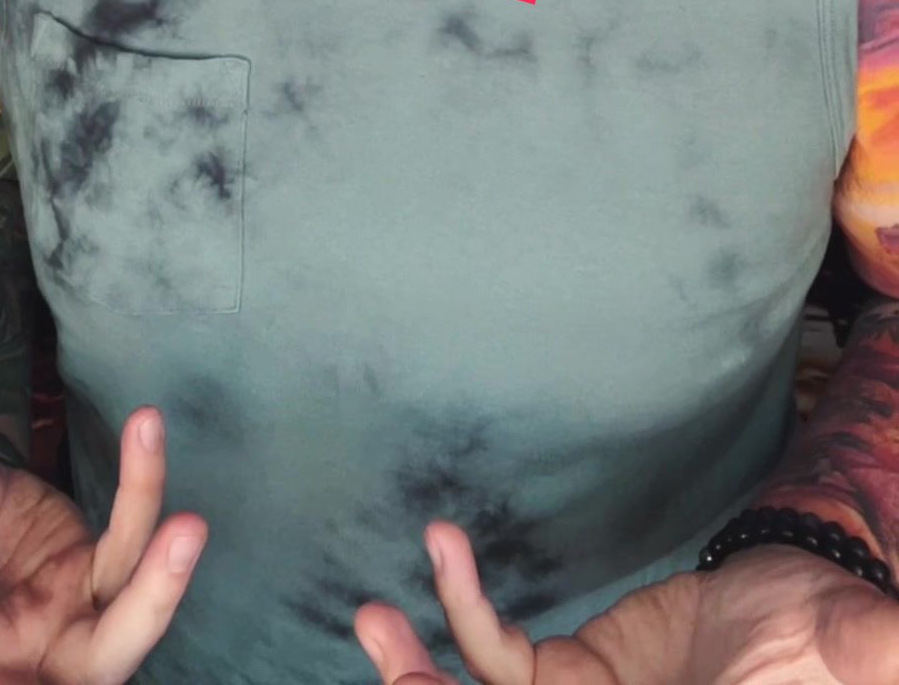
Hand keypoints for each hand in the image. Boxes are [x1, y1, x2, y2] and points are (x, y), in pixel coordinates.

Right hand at [0, 326, 206, 683]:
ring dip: (157, 588)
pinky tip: (148, 436)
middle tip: (104, 652)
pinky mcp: (111, 591)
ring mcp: (67, 640)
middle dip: (68, 671)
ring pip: (121, 634)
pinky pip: (137, 558)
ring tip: (188, 529)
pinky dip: (143, 501)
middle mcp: (0, 667)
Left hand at [354, 519, 898, 683]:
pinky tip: (445, 549)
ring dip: (418, 677)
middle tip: (392, 668)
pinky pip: (497, 657)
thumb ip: (873, 647)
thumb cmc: (831, 640)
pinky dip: (464, 608)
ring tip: (375, 624)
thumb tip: (898, 640)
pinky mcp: (566, 676)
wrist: (801, 606)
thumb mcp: (855, 646)